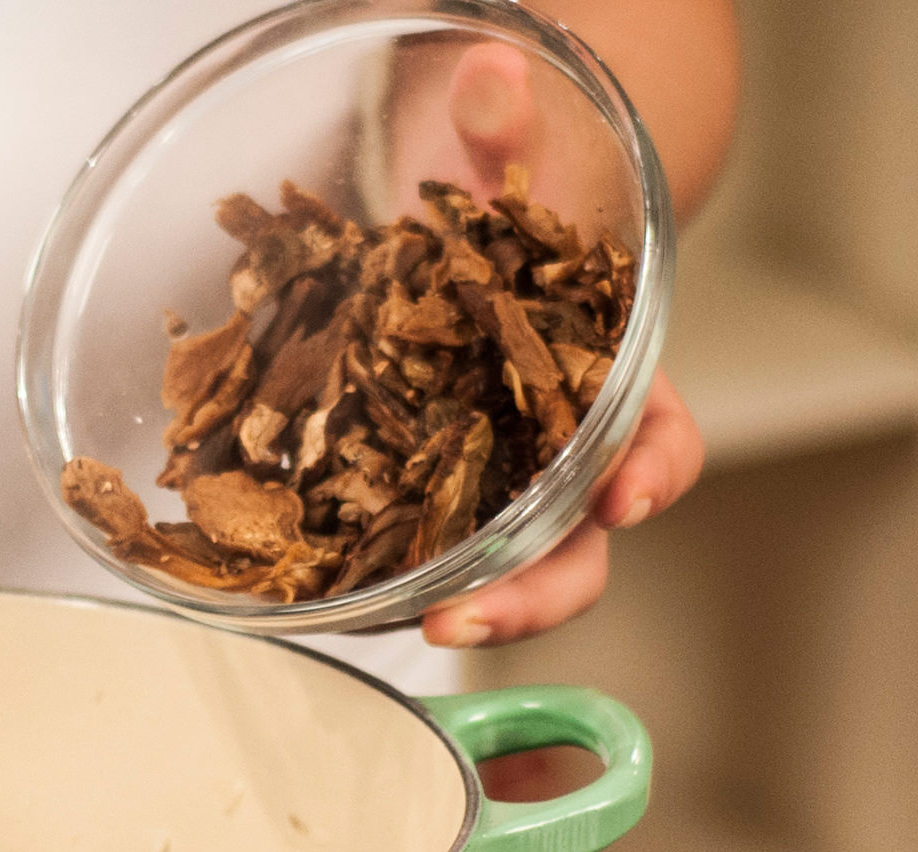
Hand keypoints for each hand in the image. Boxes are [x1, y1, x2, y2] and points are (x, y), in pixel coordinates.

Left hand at [387, 42, 705, 647]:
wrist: (438, 257)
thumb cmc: (491, 227)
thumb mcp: (504, 173)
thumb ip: (505, 136)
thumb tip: (494, 79)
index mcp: (607, 389)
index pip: (659, 442)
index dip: (651, 471)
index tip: (629, 494)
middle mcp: (553, 460)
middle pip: (574, 546)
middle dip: (537, 588)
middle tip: (477, 616)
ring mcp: (483, 495)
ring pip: (494, 573)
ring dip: (467, 610)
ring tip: (425, 629)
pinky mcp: (409, 508)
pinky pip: (408, 558)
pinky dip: (382, 587)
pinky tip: (334, 602)